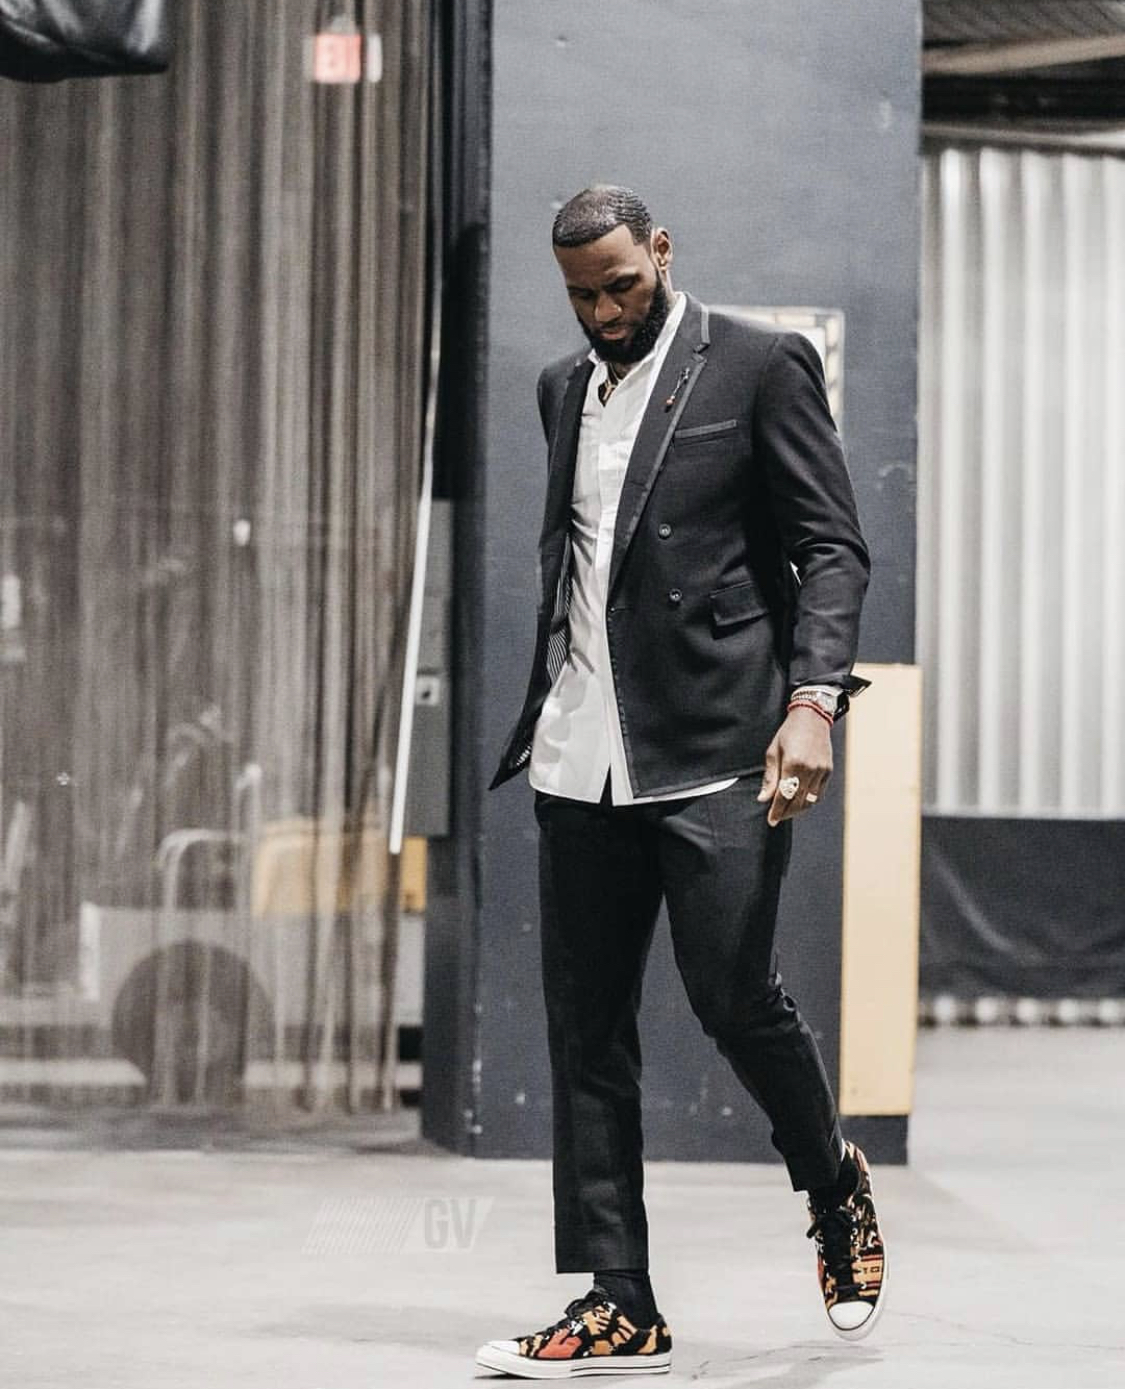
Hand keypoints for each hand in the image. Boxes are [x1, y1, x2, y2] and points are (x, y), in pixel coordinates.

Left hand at [756, 706, 832, 826]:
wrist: (812, 717)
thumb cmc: (789, 733)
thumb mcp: (773, 752)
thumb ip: (770, 777)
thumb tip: (763, 798)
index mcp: (793, 763)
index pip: (784, 795)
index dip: (777, 810)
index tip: (771, 820)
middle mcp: (809, 769)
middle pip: (798, 801)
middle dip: (786, 813)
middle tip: (777, 817)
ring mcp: (821, 770)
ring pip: (810, 800)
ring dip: (798, 809)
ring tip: (787, 811)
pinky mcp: (828, 770)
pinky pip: (819, 793)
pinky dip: (809, 801)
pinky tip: (800, 802)